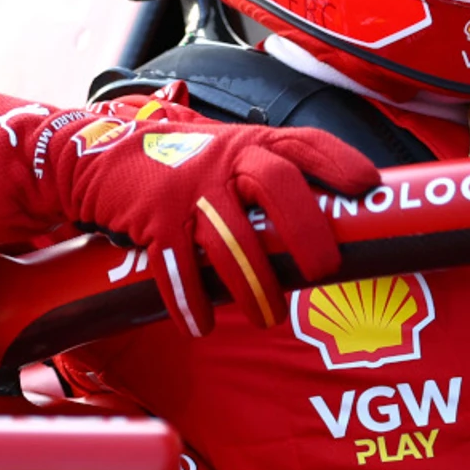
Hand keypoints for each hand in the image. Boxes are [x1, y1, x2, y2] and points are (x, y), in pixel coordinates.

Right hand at [52, 117, 380, 335]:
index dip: (339, 162)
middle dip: (305, 231)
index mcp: (254, 143)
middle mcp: (226, 160)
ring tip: (268, 317)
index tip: (368, 186)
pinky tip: (201, 326)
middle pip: (277, 186)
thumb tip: (333, 216)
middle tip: (325, 272)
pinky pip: (176, 266)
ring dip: (253, 285)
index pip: (306, 143)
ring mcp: (189, 187)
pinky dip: (189, 301)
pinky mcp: (154, 216)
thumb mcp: (232, 151)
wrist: (101, 152)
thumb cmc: (186, 160)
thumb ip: (273, 173)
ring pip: (231, 239)